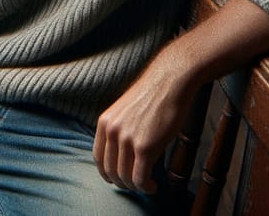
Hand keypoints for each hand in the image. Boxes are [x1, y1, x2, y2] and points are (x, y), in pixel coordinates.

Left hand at [92, 51, 193, 194]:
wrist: (170, 81)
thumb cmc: (153, 95)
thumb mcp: (125, 111)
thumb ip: (119, 130)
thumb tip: (120, 155)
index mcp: (105, 122)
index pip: (98, 158)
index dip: (107, 174)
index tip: (118, 179)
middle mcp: (112, 131)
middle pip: (110, 171)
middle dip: (123, 183)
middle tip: (136, 185)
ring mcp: (127, 139)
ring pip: (125, 178)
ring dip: (136, 187)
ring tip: (147, 185)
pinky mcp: (145, 147)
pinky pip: (140, 179)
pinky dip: (146, 187)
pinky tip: (153, 185)